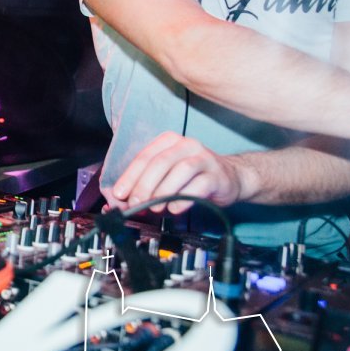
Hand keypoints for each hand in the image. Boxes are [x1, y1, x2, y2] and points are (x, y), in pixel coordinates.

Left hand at [106, 132, 248, 213]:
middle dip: (144, 185)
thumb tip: (118, 201)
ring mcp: (204, 158)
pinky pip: (199, 186)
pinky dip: (183, 199)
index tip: (119, 194)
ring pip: (180, 171)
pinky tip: (174, 209)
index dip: (129, 177)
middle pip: (160, 163)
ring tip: (154, 207)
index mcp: (168, 141)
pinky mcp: (217, 175)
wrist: (230, 178)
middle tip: (135, 204)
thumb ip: (144, 186)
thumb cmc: (191, 178)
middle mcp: (186, 145)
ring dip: (163, 191)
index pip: (144, 157)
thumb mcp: (166, 177)